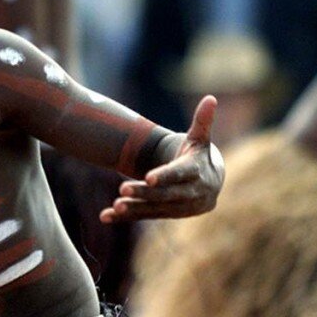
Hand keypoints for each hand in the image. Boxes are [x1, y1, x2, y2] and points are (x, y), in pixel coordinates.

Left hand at [101, 96, 223, 222]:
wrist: (209, 184)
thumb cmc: (198, 155)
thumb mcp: (200, 139)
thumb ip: (202, 121)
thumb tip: (211, 98)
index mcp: (197, 172)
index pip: (179, 175)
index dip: (165, 176)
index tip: (148, 178)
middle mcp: (191, 194)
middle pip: (166, 195)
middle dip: (145, 193)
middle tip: (122, 188)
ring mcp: (179, 208)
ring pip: (154, 209)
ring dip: (134, 208)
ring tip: (115, 205)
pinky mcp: (167, 215)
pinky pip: (145, 216)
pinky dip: (125, 217)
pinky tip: (105, 216)